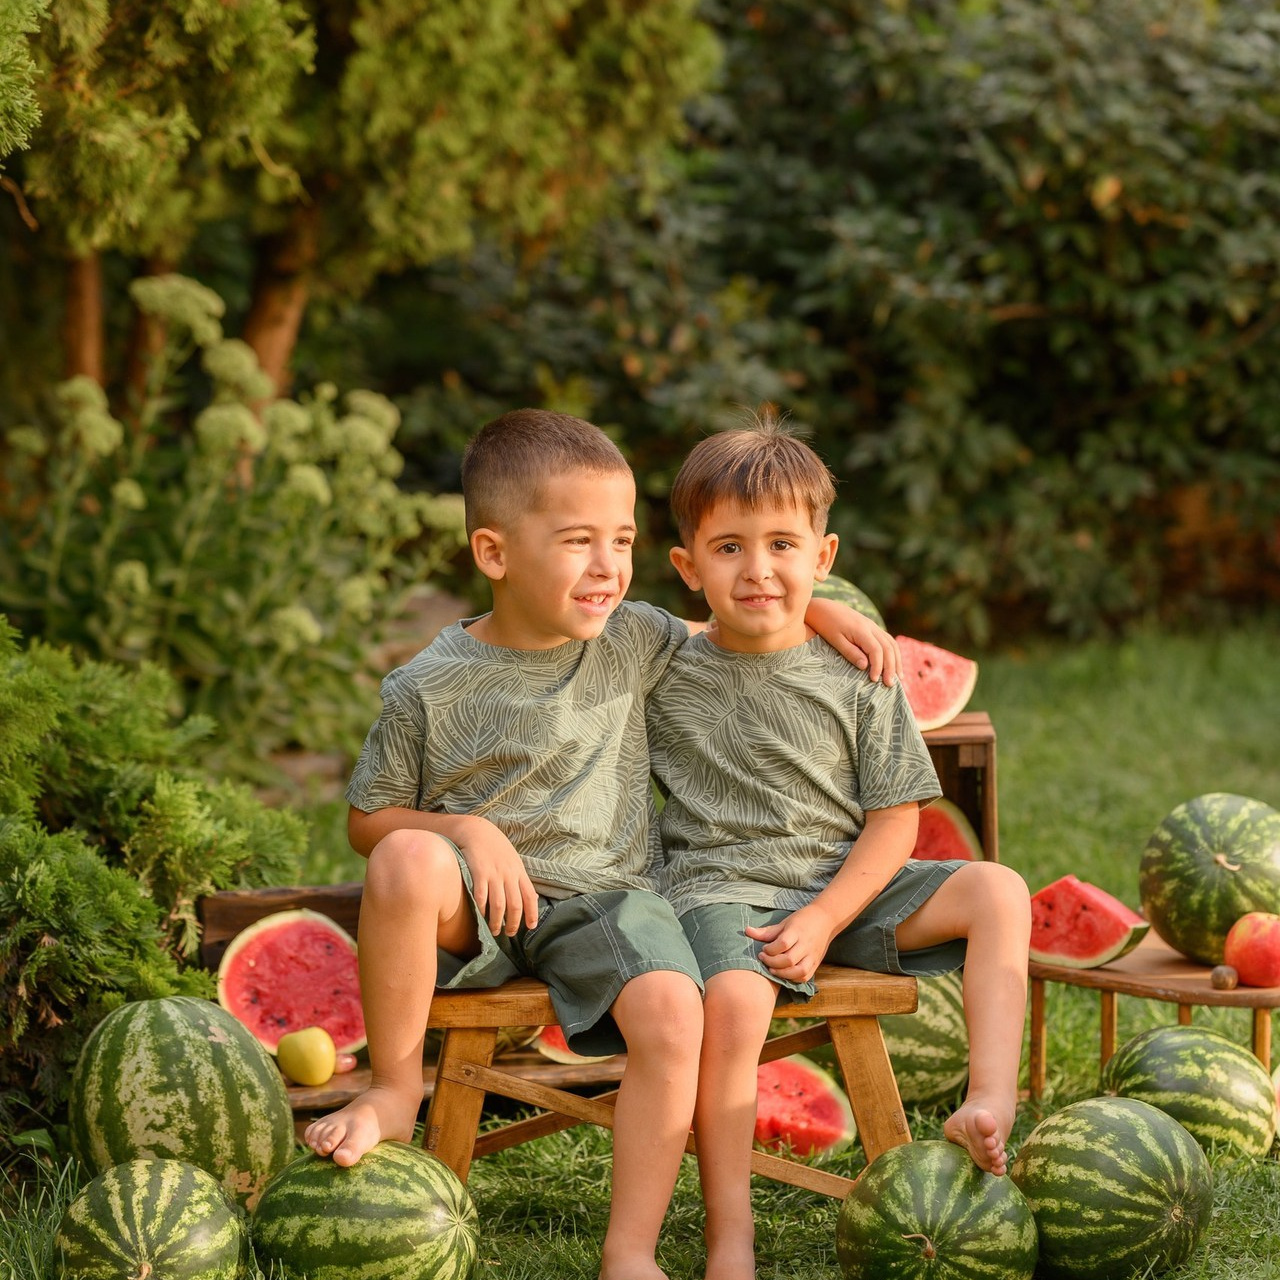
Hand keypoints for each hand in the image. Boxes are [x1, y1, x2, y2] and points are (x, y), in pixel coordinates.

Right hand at [453, 818, 538, 935]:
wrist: (476, 830)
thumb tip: (531, 897)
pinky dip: (481, 909)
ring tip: (494, 930)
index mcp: (519, 872)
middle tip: (509, 934)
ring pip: (499, 904)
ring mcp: (494, 873)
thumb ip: (519, 878)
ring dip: (497, 921)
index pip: (530, 896)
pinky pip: (481, 895)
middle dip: (513, 923)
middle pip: (515, 905)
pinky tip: (480, 916)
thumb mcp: (513, 860)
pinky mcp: (478, 872)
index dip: (532, 914)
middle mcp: (509, 874)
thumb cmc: (495, 847)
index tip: (530, 927)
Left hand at [745, 904, 836, 983]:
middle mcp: (806, 945)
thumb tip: (747, 931)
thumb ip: (767, 931)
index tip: (763, 949)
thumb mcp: (784, 922)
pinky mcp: (816, 963)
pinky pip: (806, 976)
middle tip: (763, 958)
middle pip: (789, 959)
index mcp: (797, 931)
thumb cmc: (802, 920)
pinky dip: (793, 978)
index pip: (783, 943)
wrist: (826, 919)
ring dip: (783, 973)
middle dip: (772, 962)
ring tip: (772, 969)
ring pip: (799, 971)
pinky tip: (784, 974)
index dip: (770, 949)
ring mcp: (813, 955)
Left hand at [805, 596, 899, 685]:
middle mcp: (871, 627)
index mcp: (861, 630)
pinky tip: (893, 663)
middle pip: (888, 648)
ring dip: (896, 660)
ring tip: (898, 677)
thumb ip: (850, 652)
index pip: (877, 650)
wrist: (822, 607)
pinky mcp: (871, 627)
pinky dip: (892, 652)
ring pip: (891, 643)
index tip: (873, 680)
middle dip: (891, 667)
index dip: (878, 666)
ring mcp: (872, 626)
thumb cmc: (825, 624)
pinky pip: (887, 640)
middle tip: (890, 685)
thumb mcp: (834, 640)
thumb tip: (865, 667)